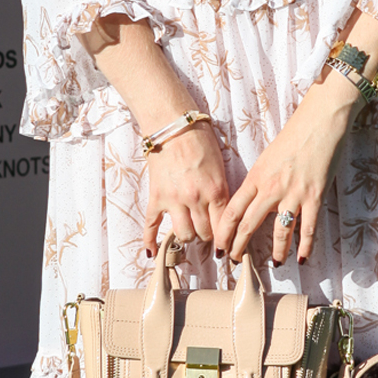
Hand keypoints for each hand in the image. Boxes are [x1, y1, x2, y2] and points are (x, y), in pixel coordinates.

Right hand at [143, 123, 229, 252]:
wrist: (172, 124)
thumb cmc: (200, 140)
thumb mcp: (220, 167)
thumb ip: (221, 192)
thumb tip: (223, 215)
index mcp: (216, 191)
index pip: (223, 227)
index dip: (225, 237)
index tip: (226, 243)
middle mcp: (195, 199)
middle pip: (204, 234)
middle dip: (208, 235)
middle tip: (207, 231)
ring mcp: (174, 200)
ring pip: (184, 234)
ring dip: (188, 235)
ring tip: (189, 228)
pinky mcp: (156, 197)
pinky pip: (152, 225)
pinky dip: (151, 241)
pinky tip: (152, 252)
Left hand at [214, 74, 359, 264]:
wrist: (321, 119)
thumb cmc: (295, 133)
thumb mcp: (268, 156)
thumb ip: (259, 180)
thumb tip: (253, 200)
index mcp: (256, 176)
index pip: (232, 211)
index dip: (223, 233)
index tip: (219, 247)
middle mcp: (271, 188)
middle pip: (249, 225)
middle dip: (240, 247)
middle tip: (236, 261)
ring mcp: (294, 194)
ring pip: (280, 233)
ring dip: (277, 252)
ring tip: (274, 264)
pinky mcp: (315, 197)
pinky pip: (308, 229)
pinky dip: (305, 246)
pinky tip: (303, 258)